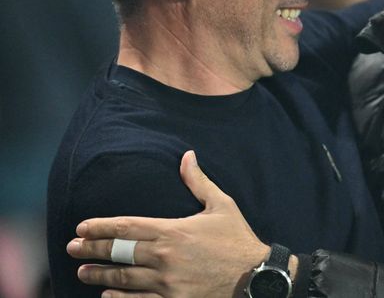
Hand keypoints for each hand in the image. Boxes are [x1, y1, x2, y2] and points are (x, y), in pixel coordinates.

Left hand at [67, 151, 269, 297]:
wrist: (256, 276)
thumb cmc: (238, 238)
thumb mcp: (222, 205)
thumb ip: (199, 182)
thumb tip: (187, 155)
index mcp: (173, 231)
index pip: (127, 227)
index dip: (101, 227)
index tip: (82, 227)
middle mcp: (165, 257)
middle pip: (119, 252)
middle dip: (92, 249)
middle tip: (72, 247)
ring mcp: (167, 283)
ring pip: (123, 279)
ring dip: (99, 276)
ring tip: (83, 272)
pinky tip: (106, 297)